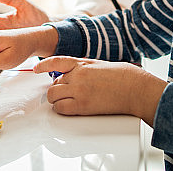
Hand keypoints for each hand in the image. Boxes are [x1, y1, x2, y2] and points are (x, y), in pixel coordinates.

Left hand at [35, 56, 166, 124]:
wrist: (135, 87)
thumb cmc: (123, 76)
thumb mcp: (99, 65)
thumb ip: (84, 68)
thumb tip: (73, 75)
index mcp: (82, 63)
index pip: (56, 62)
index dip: (44, 65)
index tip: (37, 69)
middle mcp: (77, 75)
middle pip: (54, 83)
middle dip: (57, 89)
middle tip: (64, 93)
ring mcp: (79, 90)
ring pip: (54, 96)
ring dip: (57, 99)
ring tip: (67, 101)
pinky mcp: (82, 106)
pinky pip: (61, 108)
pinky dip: (61, 109)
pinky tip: (68, 108)